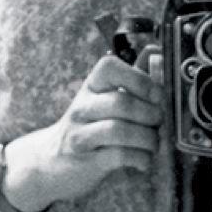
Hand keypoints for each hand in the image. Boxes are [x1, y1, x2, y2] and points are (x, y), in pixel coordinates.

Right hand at [10, 51, 162, 211]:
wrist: (53, 161)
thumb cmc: (90, 127)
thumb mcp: (105, 99)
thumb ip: (132, 77)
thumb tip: (155, 50)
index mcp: (92, 87)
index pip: (110, 67)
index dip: (139, 79)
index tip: (156, 95)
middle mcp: (82, 107)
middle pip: (121, 102)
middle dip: (151, 114)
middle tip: (158, 124)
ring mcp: (80, 135)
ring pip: (119, 130)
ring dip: (147, 139)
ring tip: (152, 144)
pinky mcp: (85, 161)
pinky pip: (119, 156)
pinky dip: (140, 158)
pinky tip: (143, 159)